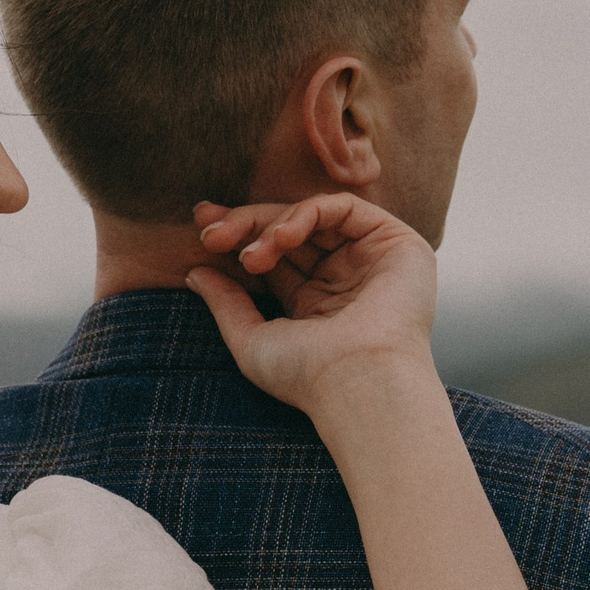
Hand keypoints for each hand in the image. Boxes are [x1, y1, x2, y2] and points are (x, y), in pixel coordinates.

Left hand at [183, 192, 438, 417]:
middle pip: (288, 231)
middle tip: (210, 234)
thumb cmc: (307, 376)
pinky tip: (282, 238)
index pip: (272, 256)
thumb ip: (226, 304)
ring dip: (270, 225)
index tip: (202, 234)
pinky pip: (343, 206)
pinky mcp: (395, 241)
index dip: (238, 237)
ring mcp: (369, 258)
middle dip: (246, 224)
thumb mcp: (252, 340)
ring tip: (249, 256)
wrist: (358, 382)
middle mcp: (343, 277)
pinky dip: (306, 214)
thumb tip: (195, 272)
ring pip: (311, 216)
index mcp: (313, 303)